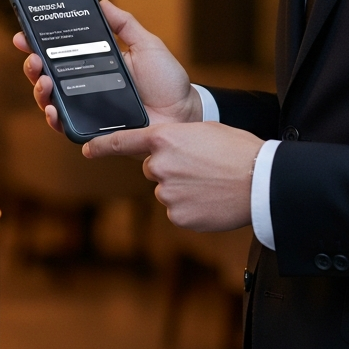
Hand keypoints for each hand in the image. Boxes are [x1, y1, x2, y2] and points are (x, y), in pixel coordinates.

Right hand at [13, 0, 199, 132]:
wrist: (184, 112)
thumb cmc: (168, 81)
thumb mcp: (147, 45)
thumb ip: (125, 25)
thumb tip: (103, 3)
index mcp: (95, 64)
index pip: (59, 53)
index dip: (38, 44)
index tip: (24, 35)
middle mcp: (86, 87)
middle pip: (48, 77)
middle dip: (33, 66)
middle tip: (34, 58)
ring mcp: (87, 110)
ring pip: (51, 101)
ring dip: (39, 90)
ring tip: (44, 82)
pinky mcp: (93, 131)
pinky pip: (66, 126)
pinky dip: (54, 119)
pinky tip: (51, 109)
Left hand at [84, 122, 262, 231]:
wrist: (261, 181)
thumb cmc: (238, 151)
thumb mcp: (204, 132)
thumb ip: (176, 141)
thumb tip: (165, 154)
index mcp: (165, 138)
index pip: (124, 142)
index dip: (102, 147)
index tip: (86, 150)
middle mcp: (159, 165)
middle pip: (152, 169)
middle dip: (170, 169)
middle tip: (200, 169)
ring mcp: (166, 193)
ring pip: (166, 191)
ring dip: (182, 189)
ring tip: (211, 184)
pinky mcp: (177, 216)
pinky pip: (177, 211)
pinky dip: (190, 208)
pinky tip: (210, 201)